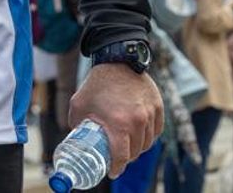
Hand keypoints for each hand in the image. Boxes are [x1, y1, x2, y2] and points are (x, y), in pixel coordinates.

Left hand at [69, 62, 162, 177]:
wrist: (118, 60)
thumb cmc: (97, 84)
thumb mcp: (78, 107)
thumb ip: (77, 125)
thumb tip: (75, 139)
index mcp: (118, 124)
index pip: (122, 157)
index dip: (117, 168)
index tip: (112, 172)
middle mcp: (138, 120)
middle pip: (136, 151)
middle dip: (127, 159)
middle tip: (118, 158)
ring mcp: (150, 112)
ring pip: (148, 141)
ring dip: (139, 148)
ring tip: (130, 147)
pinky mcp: (157, 105)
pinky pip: (157, 129)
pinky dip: (150, 135)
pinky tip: (142, 135)